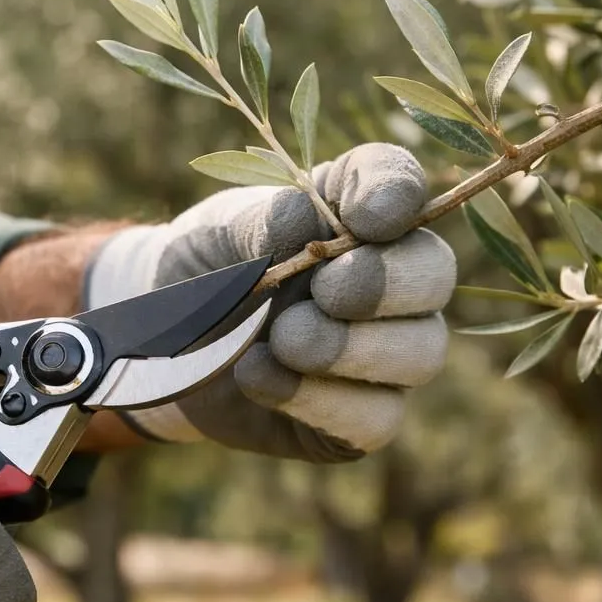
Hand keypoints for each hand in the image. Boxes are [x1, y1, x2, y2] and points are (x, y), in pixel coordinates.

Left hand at [84, 143, 454, 461]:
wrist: (166, 344)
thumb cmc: (213, 271)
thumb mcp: (229, 231)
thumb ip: (278, 222)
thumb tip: (315, 230)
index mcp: (359, 212)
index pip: (402, 182)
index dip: (395, 195)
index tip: (364, 218)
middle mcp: (392, 280)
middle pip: (435, 275)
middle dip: (382, 284)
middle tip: (324, 291)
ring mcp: (387, 354)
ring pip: (421, 353)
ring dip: (348, 346)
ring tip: (282, 338)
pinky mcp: (362, 420)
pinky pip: (376, 419)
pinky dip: (317, 399)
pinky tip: (258, 376)